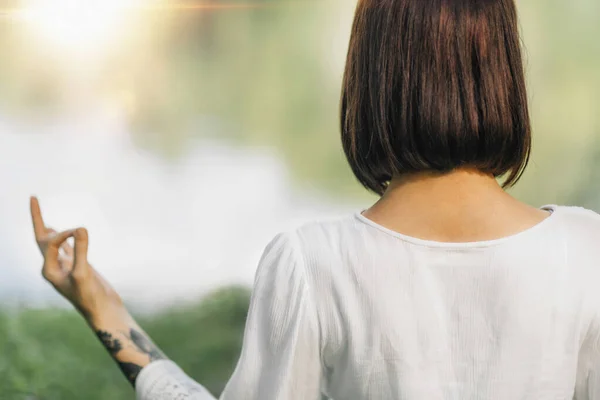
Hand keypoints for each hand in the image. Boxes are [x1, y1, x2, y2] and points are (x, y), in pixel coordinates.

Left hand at [30, 196, 125, 323]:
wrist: (103, 311)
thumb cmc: (90, 296)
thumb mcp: (84, 273)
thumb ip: (81, 250)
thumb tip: (81, 228)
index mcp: (48, 270)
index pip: (50, 242)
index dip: (64, 233)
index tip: (81, 232)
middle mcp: (53, 267)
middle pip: (42, 238)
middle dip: (38, 218)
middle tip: (33, 197)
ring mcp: (66, 267)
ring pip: (54, 244)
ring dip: (49, 230)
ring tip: (43, 220)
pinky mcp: (79, 267)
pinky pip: (69, 249)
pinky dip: (67, 239)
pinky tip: (69, 235)